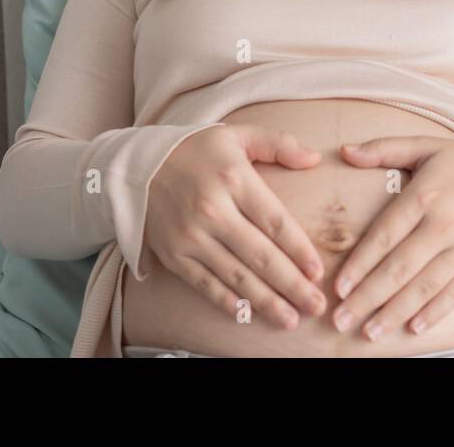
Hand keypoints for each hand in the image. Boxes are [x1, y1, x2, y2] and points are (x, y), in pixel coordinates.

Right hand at [143, 123, 330, 329]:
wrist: (136, 164)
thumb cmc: (195, 149)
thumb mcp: (238, 135)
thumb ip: (279, 144)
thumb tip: (313, 159)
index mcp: (234, 179)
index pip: (275, 221)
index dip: (299, 250)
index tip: (318, 272)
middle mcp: (212, 210)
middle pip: (260, 255)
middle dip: (292, 285)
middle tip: (316, 306)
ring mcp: (190, 236)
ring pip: (236, 276)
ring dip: (266, 302)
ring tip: (291, 319)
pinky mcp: (173, 255)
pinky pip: (205, 284)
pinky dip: (228, 302)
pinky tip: (249, 316)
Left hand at [329, 135, 453, 341]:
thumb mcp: (426, 146)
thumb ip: (383, 149)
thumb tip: (344, 151)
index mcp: (424, 195)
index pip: (384, 236)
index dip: (359, 264)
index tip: (338, 287)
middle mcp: (444, 224)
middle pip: (399, 268)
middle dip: (367, 298)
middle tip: (341, 320)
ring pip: (424, 287)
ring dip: (394, 313)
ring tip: (369, 333)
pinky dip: (434, 313)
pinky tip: (413, 329)